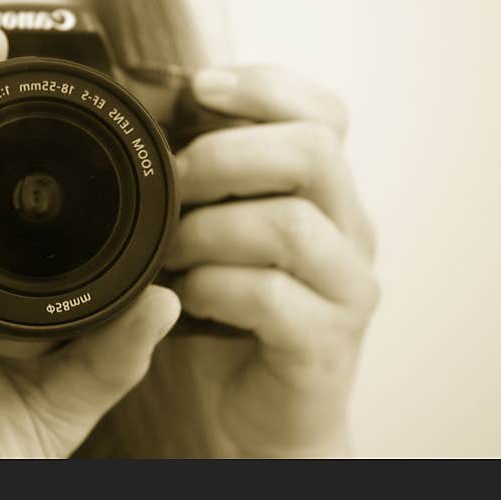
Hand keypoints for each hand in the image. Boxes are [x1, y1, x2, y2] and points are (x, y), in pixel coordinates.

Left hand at [159, 65, 378, 456]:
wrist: (261, 412)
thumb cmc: (234, 314)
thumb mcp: (218, 233)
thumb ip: (206, 183)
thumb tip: (152, 120)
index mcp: (324, 194)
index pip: (323, 113)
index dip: (266, 87)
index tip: (200, 88)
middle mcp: (349, 231)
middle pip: (313, 151)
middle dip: (226, 155)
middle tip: (176, 181)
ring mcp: (346, 288)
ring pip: (290, 224)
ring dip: (209, 230)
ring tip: (171, 251)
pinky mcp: (326, 343)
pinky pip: (271, 296)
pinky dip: (214, 288)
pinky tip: (188, 296)